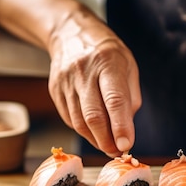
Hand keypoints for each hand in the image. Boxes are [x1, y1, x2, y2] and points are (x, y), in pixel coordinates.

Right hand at [0, 0, 140, 156]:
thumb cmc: (107, 52)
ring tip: (108, 146)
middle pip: (93, 115)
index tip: (127, 145)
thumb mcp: (128, 66)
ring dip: (95, 140)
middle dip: (107, 140)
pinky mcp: (55, 90)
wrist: (70, 33)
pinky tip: (94, 132)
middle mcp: (83, 72)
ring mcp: (65, 81)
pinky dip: (84, 131)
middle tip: (118, 152)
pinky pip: (70, 118)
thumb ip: (130, 98)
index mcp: (107, 62)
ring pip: (79, 121)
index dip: (121, 126)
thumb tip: (127, 130)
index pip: (114, 100)